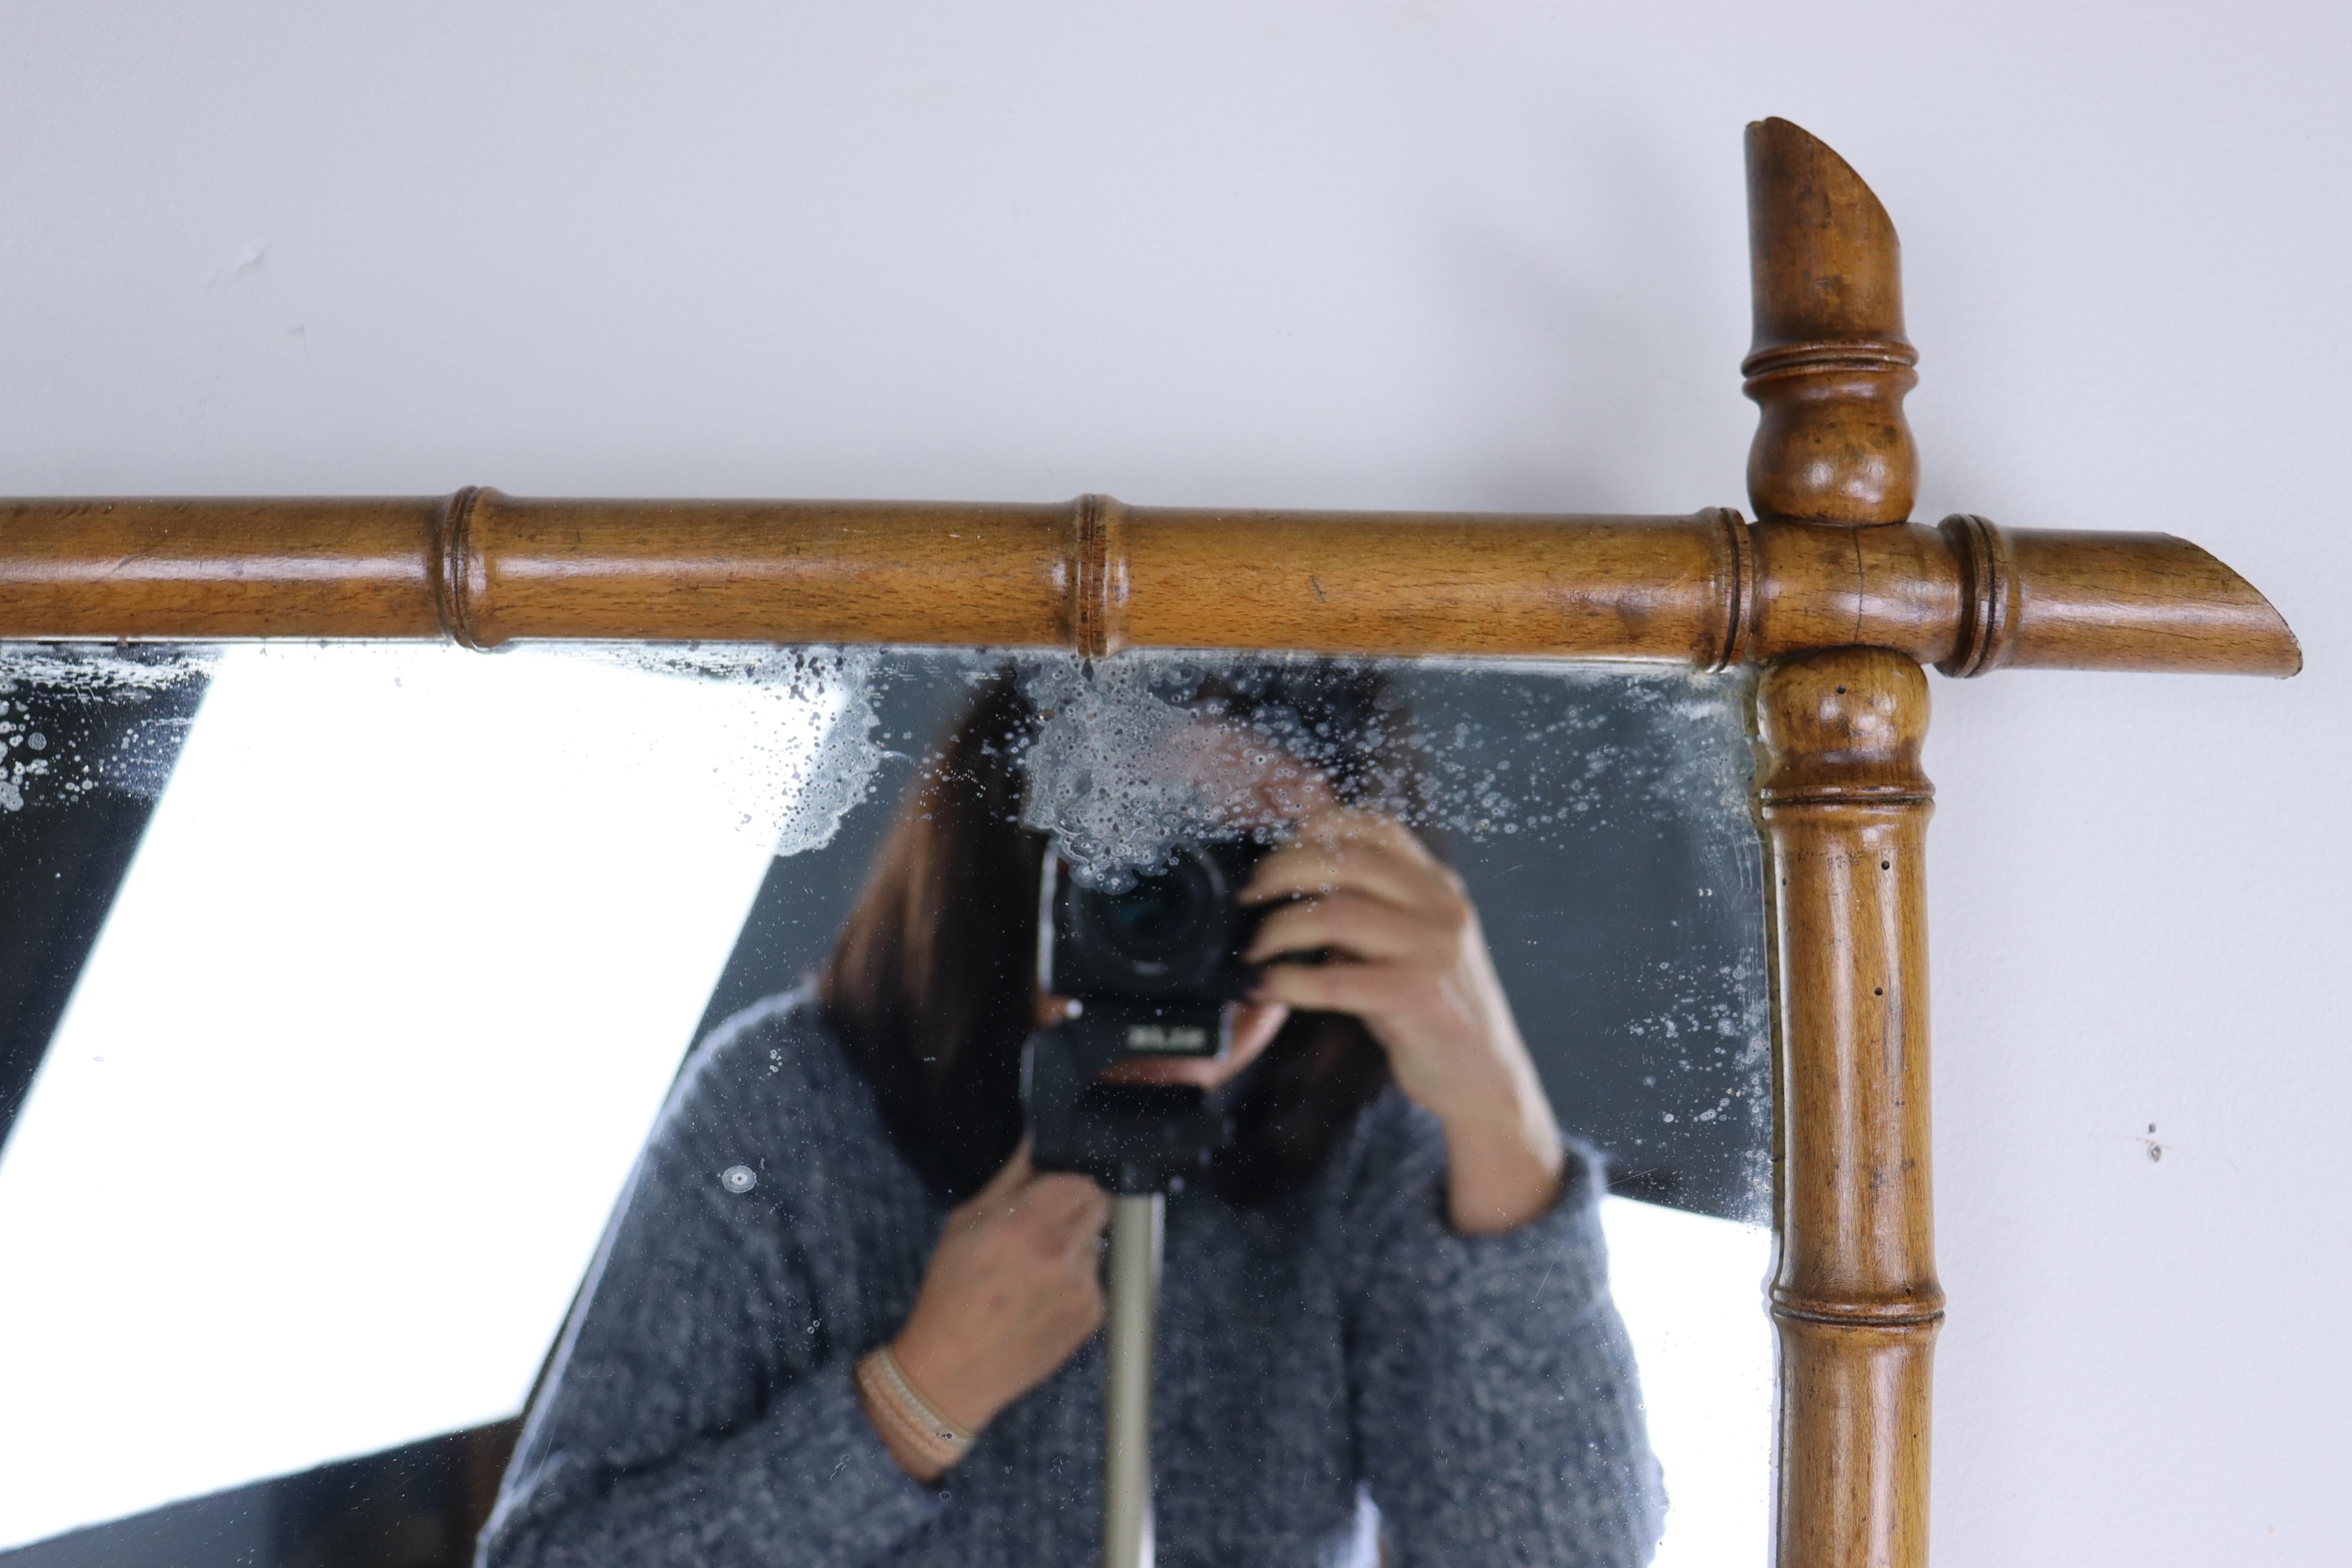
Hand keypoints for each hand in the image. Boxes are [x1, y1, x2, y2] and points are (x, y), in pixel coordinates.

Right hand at [878, 1143, 1107, 1474]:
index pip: (1079, 1178)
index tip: (1050, 1189)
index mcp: (1025, 1226)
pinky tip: (1041, 1296)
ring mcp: (1082, 1288)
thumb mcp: (964, 1226)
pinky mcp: (1092, 1316)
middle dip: (1076, 1205)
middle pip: (1099, 1204)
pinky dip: (1076, 1279)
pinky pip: (1095, 1278)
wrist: (953, 1373)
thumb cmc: (949, 1296)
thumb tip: (1037, 1140)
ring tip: (1035, 1269)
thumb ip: (1010, 1179)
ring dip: (1075, 1244)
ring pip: (1097, 1241)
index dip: (1065, 1180)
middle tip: (1045, 1224)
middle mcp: (1061, 1255)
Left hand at [1242, 808, 1564, 1233]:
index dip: (1316, 827)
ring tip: (1253, 947)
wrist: (1481, 1075)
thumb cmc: (1430, 1007)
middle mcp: (1441, 906)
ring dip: (1278, 928)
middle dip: (1281, 871)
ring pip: (1337, 914)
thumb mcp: (1405, 942)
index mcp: (1438, 885)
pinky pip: (1335, 979)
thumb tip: (1287, 883)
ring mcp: (1433, 949)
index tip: (1273, 849)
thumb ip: (1364, 908)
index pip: (1375, 826)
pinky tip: (1264, 987)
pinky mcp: (1417, 996)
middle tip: (1247, 896)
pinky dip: (1288, 981)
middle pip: (1346, 860)